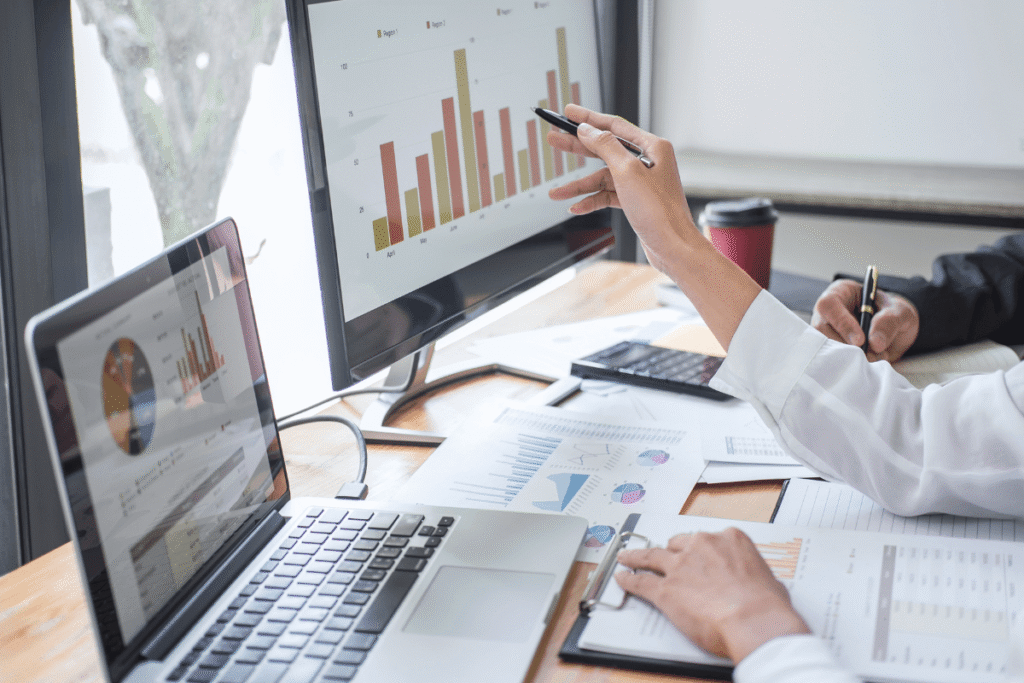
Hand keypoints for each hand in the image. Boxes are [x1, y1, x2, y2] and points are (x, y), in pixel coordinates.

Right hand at [546, 104, 696, 274]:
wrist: (673, 248)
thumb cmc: (660, 211)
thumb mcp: (628, 171)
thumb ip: (605, 146)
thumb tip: (587, 130)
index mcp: (652, 147)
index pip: (615, 126)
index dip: (589, 118)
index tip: (569, 112)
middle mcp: (647, 162)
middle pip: (605, 148)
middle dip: (577, 147)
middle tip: (554, 139)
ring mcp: (640, 182)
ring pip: (602, 177)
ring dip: (579, 186)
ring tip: (556, 192)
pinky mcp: (635, 201)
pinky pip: (607, 196)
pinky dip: (592, 201)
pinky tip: (576, 206)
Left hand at [615, 528, 809, 662]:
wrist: (754, 620)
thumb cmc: (766, 604)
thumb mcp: (768, 580)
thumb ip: (752, 574)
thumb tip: (755, 584)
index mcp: (729, 539)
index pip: (708, 539)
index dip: (699, 549)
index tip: (697, 553)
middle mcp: (702, 546)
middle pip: (677, 544)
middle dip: (670, 551)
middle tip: (662, 556)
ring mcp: (680, 566)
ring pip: (651, 556)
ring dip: (637, 557)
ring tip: (627, 557)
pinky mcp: (666, 589)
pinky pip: (641, 581)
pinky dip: (630, 579)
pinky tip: (623, 578)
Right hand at [811, 279, 919, 361]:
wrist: (896, 332)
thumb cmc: (894, 313)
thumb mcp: (899, 311)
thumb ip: (889, 321)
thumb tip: (875, 342)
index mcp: (841, 292)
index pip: (829, 304)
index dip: (842, 323)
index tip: (860, 340)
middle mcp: (828, 312)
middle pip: (822, 329)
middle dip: (846, 345)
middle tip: (870, 355)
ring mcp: (827, 331)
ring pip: (825, 346)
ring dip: (849, 357)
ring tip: (874, 358)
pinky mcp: (831, 349)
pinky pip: (833, 358)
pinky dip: (850, 364)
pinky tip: (868, 363)